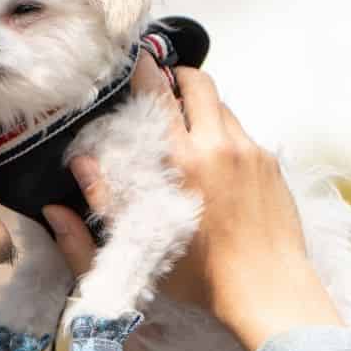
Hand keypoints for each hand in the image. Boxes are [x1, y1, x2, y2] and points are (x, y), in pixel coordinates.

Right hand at [44, 51, 342, 350]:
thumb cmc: (200, 276)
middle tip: (165, 91)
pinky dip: (226, 139)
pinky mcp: (271, 166)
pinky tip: (218, 169)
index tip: (137, 59)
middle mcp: (219, 145)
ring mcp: (251, 152)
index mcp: (182, 160)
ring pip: (224, 109)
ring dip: (204, 111)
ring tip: (190, 135)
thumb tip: (78, 165)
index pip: (159, 94)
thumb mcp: (139, 242)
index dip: (146, 70)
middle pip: (200, 83)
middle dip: (180, 79)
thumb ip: (103, 201)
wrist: (268, 291)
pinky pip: (244, 136)